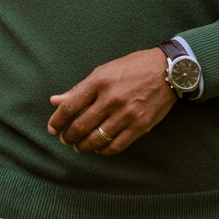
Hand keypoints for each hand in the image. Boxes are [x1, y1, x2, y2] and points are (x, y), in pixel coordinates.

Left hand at [47, 46, 175, 154]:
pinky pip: (117, 145)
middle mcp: (111, 99)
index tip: (52, 128)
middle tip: (64, 139)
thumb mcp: (103, 71)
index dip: (57, 120)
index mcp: (99, 81)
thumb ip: (79, 89)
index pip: (70, 106)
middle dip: (69, 136)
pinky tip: (99, 149)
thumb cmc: (132, 68)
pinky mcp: (140, 126)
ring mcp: (126, 114)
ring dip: (84, 146)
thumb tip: (55, 101)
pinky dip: (104, 150)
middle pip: (81, 125)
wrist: (166, 71)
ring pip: (97, 138)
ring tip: (79, 146)